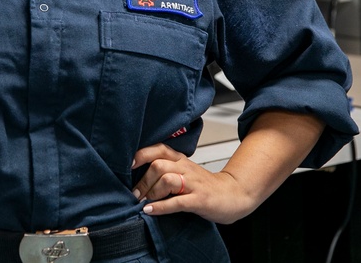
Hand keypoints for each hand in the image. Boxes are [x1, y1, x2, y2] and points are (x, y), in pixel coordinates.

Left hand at [130, 143, 258, 224]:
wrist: (232, 195)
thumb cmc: (204, 185)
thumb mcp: (185, 172)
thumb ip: (166, 170)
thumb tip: (138, 176)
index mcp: (181, 160)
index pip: (159, 149)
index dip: (142, 155)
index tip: (128, 165)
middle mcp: (186, 168)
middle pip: (158, 166)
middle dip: (143, 181)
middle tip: (135, 194)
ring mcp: (193, 184)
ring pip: (167, 180)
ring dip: (151, 192)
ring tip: (143, 202)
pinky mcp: (199, 199)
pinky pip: (177, 201)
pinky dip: (161, 207)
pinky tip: (150, 210)